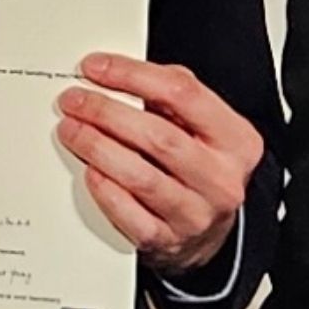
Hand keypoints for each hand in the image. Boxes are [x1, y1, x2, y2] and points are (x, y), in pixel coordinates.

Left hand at [61, 54, 265, 272]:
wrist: (207, 230)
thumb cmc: (199, 165)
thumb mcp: (202, 126)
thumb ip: (170, 95)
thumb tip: (114, 73)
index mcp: (236, 140)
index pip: (183, 93)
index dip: (133, 75)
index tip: (96, 67)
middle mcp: (221, 179)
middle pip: (159, 136)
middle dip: (107, 112)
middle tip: (75, 100)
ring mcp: (196, 214)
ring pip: (141, 176)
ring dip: (98, 148)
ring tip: (72, 130)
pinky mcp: (167, 241)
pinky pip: (130, 215)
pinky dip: (105, 191)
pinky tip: (90, 171)